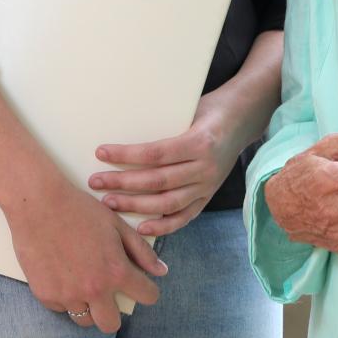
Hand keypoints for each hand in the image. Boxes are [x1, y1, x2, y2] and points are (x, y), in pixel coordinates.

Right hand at [5, 171, 165, 333]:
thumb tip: (161, 271)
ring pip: (85, 320)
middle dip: (114, 312)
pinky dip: (64, 297)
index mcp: (116, 272)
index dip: (147, 291)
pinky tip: (62, 275)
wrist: (38, 203)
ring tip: (82, 283)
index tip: (141, 287)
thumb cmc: (79, 209)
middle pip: (111, 325)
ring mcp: (68, 296)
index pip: (147, 297)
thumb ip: (142, 251)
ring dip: (88, 307)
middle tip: (107, 295)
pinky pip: (61, 308)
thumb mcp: (117, 224)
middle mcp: (94, 290)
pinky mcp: (45, 295)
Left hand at [91, 90, 247, 236]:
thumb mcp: (188, 109)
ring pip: (168, 203)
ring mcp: (208, 186)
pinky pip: (184, 217)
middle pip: (158, 181)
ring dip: (136, 205)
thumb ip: (163, 124)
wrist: (241, 120)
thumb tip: (124, 129)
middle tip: (96, 182)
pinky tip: (140, 227)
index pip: (156, 153)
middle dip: (123, 183)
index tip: (101, 152)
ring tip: (109, 202)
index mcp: (200, 142)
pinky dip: (162, 226)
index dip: (127, 154)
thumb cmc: (208, 110)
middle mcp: (205, 168)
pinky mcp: (208, 197)